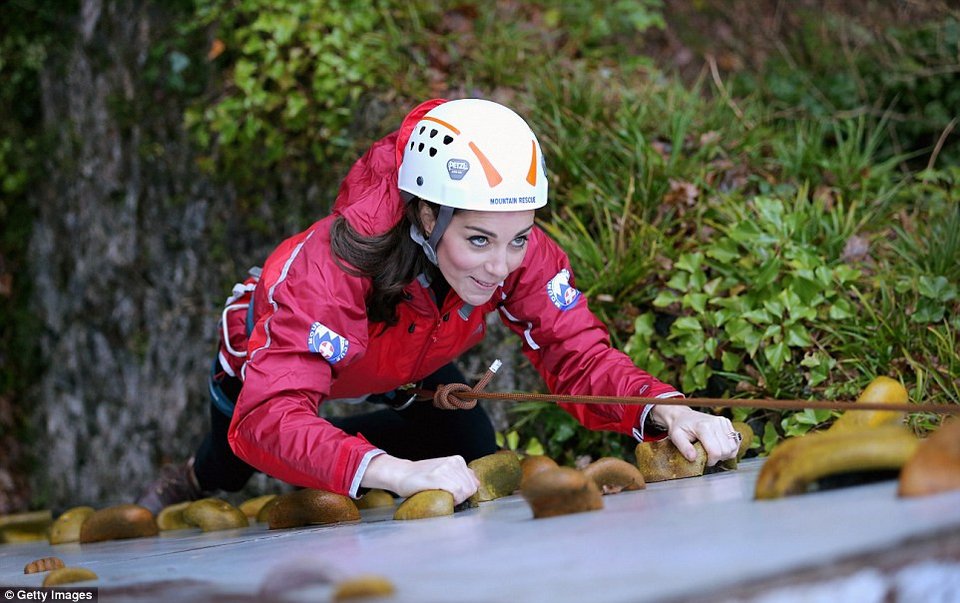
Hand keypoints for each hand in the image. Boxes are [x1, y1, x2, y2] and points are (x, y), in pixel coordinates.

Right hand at [360, 454, 479, 504]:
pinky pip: (456, 491)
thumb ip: (461, 475)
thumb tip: (477, 483)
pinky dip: (453, 499)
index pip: (474, 483)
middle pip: (470, 488)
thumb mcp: (445, 471)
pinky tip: (442, 496)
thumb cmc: (423, 476)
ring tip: (443, 496)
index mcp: (457, 460)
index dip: (465, 493)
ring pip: (464, 490)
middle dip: (462, 497)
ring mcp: (445, 468)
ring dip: (456, 499)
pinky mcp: (437, 476)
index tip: (454, 495)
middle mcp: (453, 462)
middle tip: (448, 497)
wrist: (402, 474)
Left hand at [649, 405, 739, 465]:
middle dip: (718, 458)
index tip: (705, 460)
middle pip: (726, 451)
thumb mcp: (676, 437)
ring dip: (725, 454)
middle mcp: (715, 423)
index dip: (711, 461)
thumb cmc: (680, 427)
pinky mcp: (726, 422)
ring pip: (733, 447)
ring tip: (713, 451)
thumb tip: (693, 458)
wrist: (683, 416)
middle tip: (708, 456)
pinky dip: (729, 447)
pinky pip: (735, 441)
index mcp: (703, 427)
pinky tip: (719, 447)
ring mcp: (722, 422)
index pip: (715, 451)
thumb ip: (684, 448)